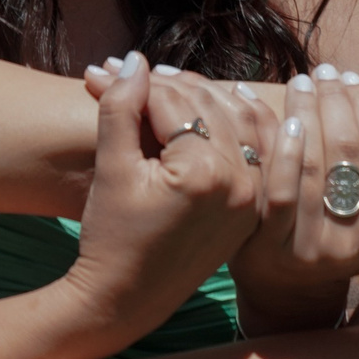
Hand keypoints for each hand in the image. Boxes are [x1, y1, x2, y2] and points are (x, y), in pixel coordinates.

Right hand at [60, 54, 261, 345]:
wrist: (125, 299)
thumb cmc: (110, 235)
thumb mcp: (111, 166)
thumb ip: (121, 107)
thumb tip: (133, 60)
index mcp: (204, 172)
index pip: (174, 103)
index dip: (136, 84)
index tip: (103, 70)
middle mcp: (240, 182)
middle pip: (209, 106)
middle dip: (168, 85)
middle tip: (134, 72)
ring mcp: (253, 197)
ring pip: (238, 121)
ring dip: (207, 96)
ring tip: (170, 81)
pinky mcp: (254, 208)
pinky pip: (255, 150)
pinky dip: (237, 123)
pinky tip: (223, 102)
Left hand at [228, 64, 358, 332]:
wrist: (279, 285)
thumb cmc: (339, 243)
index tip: (353, 78)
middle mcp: (352, 245)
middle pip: (347, 152)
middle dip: (336, 101)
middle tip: (325, 71)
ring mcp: (309, 248)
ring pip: (312, 164)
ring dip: (306, 111)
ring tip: (302, 81)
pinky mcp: (267, 247)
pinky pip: (278, 189)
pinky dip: (278, 146)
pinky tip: (276, 114)